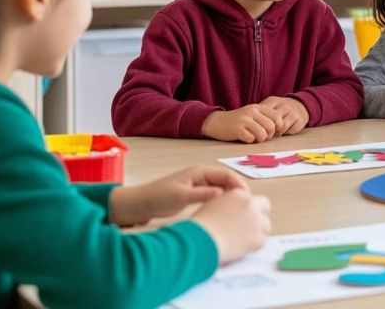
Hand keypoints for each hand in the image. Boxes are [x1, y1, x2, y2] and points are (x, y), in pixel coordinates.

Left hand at [109, 165, 247, 226]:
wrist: (137, 205)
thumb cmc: (157, 197)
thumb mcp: (181, 197)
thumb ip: (203, 194)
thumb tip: (224, 194)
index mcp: (199, 172)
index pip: (227, 175)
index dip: (239, 185)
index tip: (247, 199)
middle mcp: (201, 176)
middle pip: (227, 181)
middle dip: (237, 192)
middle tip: (246, 207)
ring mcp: (198, 185)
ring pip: (221, 189)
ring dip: (230, 198)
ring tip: (238, 211)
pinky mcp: (194, 194)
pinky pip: (214, 196)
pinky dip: (221, 202)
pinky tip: (224, 213)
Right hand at [190, 188, 272, 264]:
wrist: (199, 240)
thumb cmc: (199, 227)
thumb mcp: (212, 206)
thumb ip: (228, 205)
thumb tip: (234, 213)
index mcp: (238, 194)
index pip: (251, 198)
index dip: (248, 208)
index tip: (244, 216)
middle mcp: (249, 204)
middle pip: (265, 207)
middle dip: (259, 216)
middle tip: (250, 227)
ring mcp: (256, 221)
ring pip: (266, 225)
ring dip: (258, 231)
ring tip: (243, 240)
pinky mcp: (258, 238)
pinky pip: (261, 241)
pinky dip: (253, 245)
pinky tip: (240, 248)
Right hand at [202, 104, 281, 142]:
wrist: (216, 122)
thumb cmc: (238, 121)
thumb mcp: (252, 115)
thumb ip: (265, 118)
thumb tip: (280, 129)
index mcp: (258, 107)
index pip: (277, 117)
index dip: (277, 128)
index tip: (272, 133)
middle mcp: (252, 111)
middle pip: (271, 127)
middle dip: (269, 136)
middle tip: (262, 138)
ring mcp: (244, 120)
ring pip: (262, 134)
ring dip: (260, 140)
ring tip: (254, 138)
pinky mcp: (236, 129)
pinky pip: (251, 139)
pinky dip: (249, 141)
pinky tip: (245, 138)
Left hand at [259, 96, 309, 135]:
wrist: (301, 105)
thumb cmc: (280, 108)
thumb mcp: (270, 105)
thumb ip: (261, 112)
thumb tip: (249, 123)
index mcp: (273, 100)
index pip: (263, 112)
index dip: (259, 122)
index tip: (257, 129)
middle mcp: (284, 105)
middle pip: (272, 119)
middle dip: (267, 130)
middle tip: (265, 135)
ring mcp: (293, 112)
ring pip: (281, 126)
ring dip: (276, 133)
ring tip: (273, 135)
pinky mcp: (300, 120)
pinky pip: (289, 130)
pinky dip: (284, 133)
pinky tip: (281, 133)